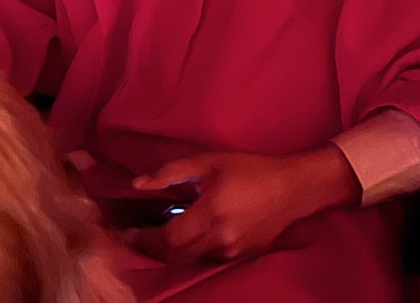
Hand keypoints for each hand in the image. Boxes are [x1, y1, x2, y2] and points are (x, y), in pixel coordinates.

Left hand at [130, 147, 359, 264]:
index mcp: (209, 216)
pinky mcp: (242, 255)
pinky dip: (192, 247)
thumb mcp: (210, 161)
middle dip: (152, 248)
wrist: (294, 187)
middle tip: (135, 234)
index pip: (167, 240)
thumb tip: (138, 184)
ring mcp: (232, 252)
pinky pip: (208, 256)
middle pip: (175, 256)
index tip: (125, 232)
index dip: (143, 239)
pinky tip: (187, 231)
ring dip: (171, 249)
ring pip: (191, 258)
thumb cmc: (251, 168)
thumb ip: (171, 172)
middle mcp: (219, 240)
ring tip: (157, 231)